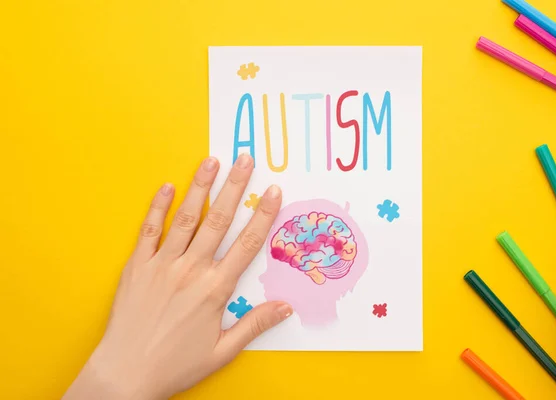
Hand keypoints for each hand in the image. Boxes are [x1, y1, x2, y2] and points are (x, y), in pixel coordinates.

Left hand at [63, 154, 292, 399]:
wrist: (125, 373)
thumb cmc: (175, 365)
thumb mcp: (223, 351)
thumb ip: (255, 325)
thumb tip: (286, 306)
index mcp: (215, 289)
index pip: (247, 244)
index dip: (262, 214)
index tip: (272, 191)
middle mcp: (191, 270)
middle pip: (219, 221)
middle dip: (234, 187)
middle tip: (245, 160)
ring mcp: (162, 264)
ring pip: (187, 218)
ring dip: (200, 187)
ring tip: (211, 161)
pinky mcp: (138, 266)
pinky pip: (149, 230)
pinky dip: (158, 207)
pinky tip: (168, 186)